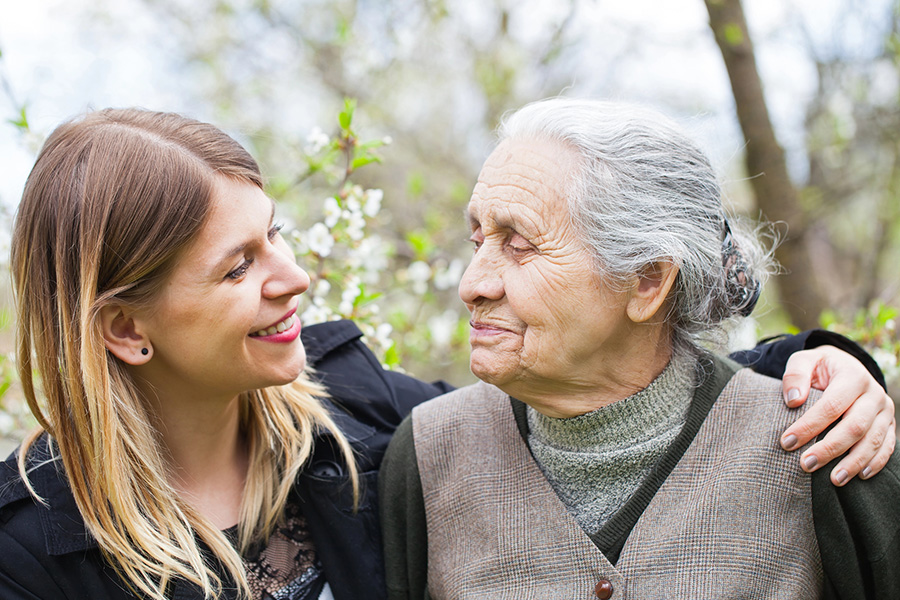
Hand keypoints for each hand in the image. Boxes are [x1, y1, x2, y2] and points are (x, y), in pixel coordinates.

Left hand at [778, 345, 895, 485]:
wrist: (845, 366)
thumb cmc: (819, 368)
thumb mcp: (804, 361)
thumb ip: (795, 375)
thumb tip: (793, 400)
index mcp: (853, 376)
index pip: (831, 406)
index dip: (809, 425)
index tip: (787, 442)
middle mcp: (874, 393)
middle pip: (854, 426)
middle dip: (830, 448)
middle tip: (806, 464)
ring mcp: (885, 410)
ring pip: (873, 440)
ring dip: (853, 462)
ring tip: (833, 480)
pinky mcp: (889, 424)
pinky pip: (887, 446)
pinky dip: (875, 463)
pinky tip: (859, 476)